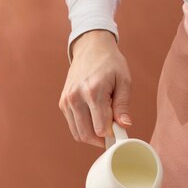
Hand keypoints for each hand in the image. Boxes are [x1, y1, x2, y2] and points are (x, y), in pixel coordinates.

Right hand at [59, 30, 131, 146]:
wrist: (90, 47)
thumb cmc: (110, 63)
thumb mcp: (124, 80)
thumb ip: (123, 105)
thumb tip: (125, 126)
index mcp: (93, 91)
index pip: (101, 128)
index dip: (112, 134)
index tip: (120, 132)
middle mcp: (76, 97)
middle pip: (87, 135)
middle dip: (101, 140)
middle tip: (112, 134)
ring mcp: (67, 101)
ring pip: (78, 134)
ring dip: (92, 136)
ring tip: (104, 126)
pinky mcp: (63, 103)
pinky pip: (73, 126)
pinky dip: (84, 128)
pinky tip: (94, 119)